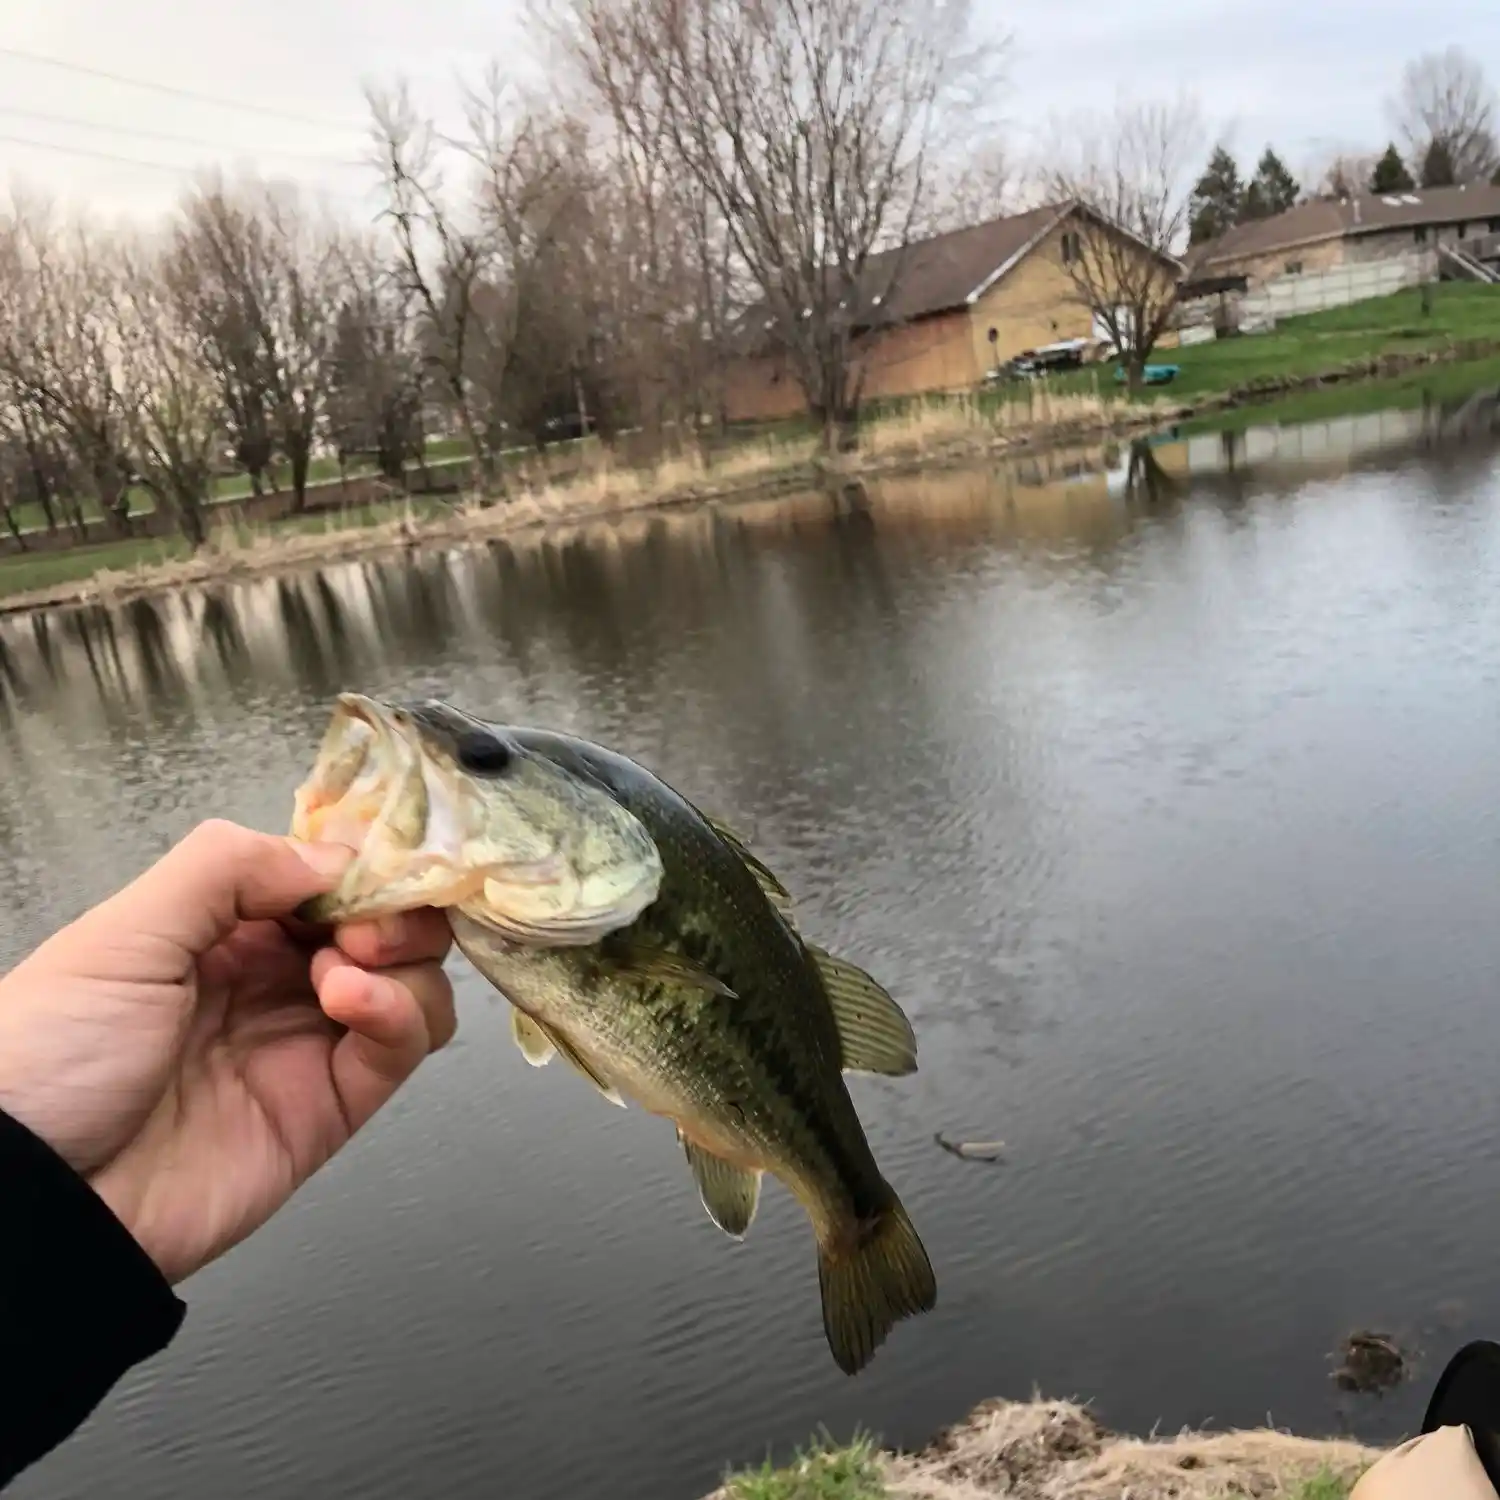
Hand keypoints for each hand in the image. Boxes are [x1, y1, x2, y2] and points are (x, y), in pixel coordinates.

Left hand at [0, 819, 455, 1283]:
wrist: (39, 1194)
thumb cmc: (56, 1052)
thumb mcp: (125, 931)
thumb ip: (230, 868)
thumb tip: (334, 859)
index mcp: (224, 928)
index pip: (329, 874)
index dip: (361, 863)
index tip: (364, 867)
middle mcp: (275, 978)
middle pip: (387, 924)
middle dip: (396, 910)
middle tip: (366, 926)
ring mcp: (308, 1043)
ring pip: (412, 983)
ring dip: (402, 961)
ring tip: (344, 970)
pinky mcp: (332, 1107)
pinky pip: (399, 1049)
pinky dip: (400, 1013)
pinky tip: (353, 1001)